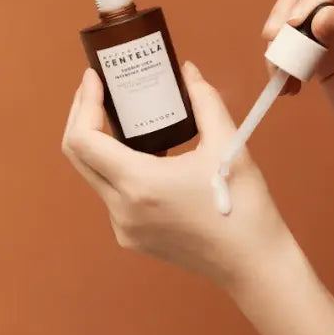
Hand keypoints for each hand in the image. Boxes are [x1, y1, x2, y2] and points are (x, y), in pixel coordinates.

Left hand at [62, 64, 288, 286]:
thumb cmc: (243, 206)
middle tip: (101, 91)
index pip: (83, 139)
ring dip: (103, 144)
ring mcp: (124, 228)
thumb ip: (205, 100)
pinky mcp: (133, 237)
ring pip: (96, 176)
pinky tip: (146, 155)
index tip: (94, 79)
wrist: (252, 262)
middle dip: (84, 117)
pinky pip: (113, 196)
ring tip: (126, 118)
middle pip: (80, 156)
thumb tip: (189, 72)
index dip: (83, 104)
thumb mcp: (227, 145)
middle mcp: (122, 209)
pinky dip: (119, 168)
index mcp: (140, 184)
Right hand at [263, 0, 333, 161]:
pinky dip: (281, 63)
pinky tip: (286, 85)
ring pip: (294, 14)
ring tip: (279, 71)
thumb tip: (317, 16)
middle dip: (288, 7)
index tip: (296, 22)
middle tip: (275, 39)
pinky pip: (291, 48)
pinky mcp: (319, 57)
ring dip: (280, 38)